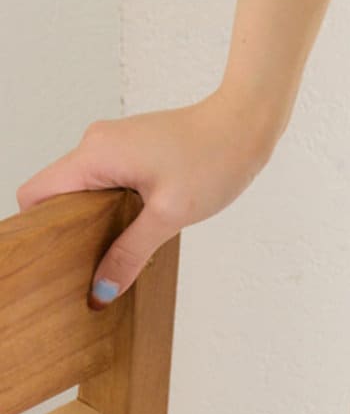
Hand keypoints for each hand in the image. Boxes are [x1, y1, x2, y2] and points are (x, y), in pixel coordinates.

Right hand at [14, 88, 285, 309]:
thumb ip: (129, 254)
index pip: (35, 195)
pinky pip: (106, 180)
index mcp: (96, 155)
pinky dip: (113, 204)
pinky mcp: (134, 146)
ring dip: (96, 219)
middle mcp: (98, 143)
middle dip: (70, 231)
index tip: (58, 260)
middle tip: (91, 265)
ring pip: (84, 189)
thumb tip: (99, 293)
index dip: (40, 230)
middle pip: (58, 195)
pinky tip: (136, 225)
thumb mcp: (170, 215)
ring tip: (118, 248)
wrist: (250, 119)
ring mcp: (116, 143)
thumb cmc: (215, 156)